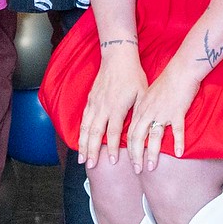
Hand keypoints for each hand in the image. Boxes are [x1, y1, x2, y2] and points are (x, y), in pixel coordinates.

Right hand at [73, 45, 148, 162]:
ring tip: (81, 159)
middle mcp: (103, 107)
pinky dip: (80, 132)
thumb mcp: (142, 94)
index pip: (114, 132)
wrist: (118, 57)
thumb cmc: (133, 76)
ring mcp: (94, 103)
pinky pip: (83, 119)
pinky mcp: (90, 100)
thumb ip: (139, 112)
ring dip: (83, 144)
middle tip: (90, 166)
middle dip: (92, 151)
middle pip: (95, 134)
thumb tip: (142, 130)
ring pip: (86, 128)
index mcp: (117, 107)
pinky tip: (80, 141)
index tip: (113, 162)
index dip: (113, 148)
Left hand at [122, 62, 199, 167]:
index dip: (128, 150)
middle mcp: (148, 112)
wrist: (181, 70)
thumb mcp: (149, 96)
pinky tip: (179, 153)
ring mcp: (162, 112)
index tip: (129, 162)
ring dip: (152, 154)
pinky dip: (178, 142)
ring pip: (154, 137)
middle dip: (135, 156)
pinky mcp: (177, 111)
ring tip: (151, 167)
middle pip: (137, 138)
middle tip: (137, 170)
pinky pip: (177, 130)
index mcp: (141, 109)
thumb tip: (141, 125)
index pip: (130, 133)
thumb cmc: (166, 82)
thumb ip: (144, 111)